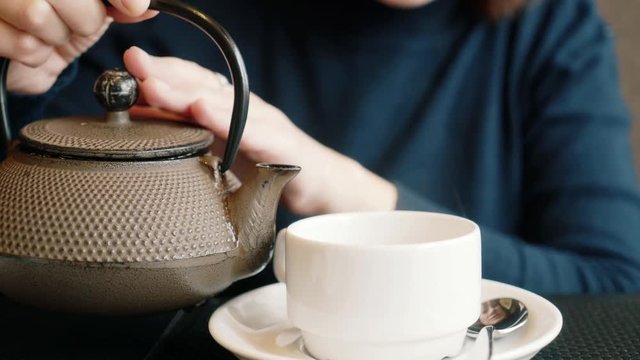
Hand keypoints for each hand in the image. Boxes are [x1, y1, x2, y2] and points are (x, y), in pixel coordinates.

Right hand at [1, 0, 155, 94]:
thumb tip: (146, 7)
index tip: (134, 7)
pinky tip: (29, 46)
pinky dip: (36, 54)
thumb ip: (121, 3)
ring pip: (39, 16)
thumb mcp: (93, 7)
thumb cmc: (56, 23)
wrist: (19, 58)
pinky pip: (25, 45)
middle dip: (84, 16)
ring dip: (56, 36)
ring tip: (49, 34)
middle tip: (76, 23)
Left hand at [123, 46, 397, 215]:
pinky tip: (202, 111)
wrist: (321, 185)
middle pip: (203, 85)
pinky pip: (251, 131)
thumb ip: (187, 134)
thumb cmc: (267, 166)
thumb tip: (140, 122)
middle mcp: (246, 108)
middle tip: (134, 65)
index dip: (163, 71)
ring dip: (186, 93)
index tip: (129, 64)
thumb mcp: (221, 150)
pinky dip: (225, 120)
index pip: (194, 81)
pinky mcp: (281, 146)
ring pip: (222, 103)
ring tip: (155, 86)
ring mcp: (265, 123)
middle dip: (167, 74)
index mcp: (229, 108)